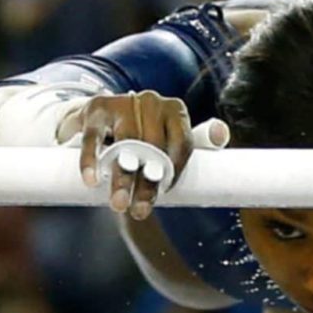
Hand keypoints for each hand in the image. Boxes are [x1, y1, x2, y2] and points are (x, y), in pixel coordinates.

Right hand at [58, 90, 192, 219]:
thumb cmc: (147, 134)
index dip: (174, 170)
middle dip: (146, 182)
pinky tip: (92, 181)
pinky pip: (94, 138)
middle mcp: (152, 101)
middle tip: (140, 210)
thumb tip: (221, 132)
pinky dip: (91, 161)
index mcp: (176, 110)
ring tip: (119, 204)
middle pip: (154, 147)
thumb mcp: (173, 136)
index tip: (166, 193)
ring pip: (125, 144)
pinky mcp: (98, 108)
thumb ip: (201, 140)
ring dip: (122, 177)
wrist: (104, 116)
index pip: (182, 143)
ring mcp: (124, 102)